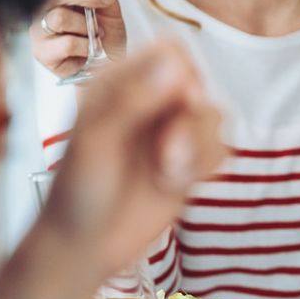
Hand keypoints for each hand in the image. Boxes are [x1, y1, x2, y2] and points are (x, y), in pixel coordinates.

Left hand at [0, 41, 222, 298]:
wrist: (85, 246)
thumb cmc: (78, 191)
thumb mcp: (97, 141)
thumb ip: (134, 100)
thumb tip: (176, 63)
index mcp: (120, 82)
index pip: (170, 52)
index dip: (183, 75)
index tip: (179, 104)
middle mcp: (150, 100)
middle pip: (199, 84)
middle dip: (191, 122)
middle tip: (169, 154)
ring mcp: (171, 130)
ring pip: (214, 116)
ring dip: (198, 148)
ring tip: (168, 174)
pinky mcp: (189, 160)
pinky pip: (221, 147)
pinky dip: (204, 167)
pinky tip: (175, 184)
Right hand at [30, 0, 127, 77]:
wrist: (108, 66)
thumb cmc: (105, 35)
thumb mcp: (109, 7)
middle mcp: (41, 9)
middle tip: (103, 2)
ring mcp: (38, 31)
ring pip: (58, 17)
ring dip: (85, 25)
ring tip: (96, 32)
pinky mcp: (42, 52)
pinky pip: (66, 42)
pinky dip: (86, 45)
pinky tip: (90, 48)